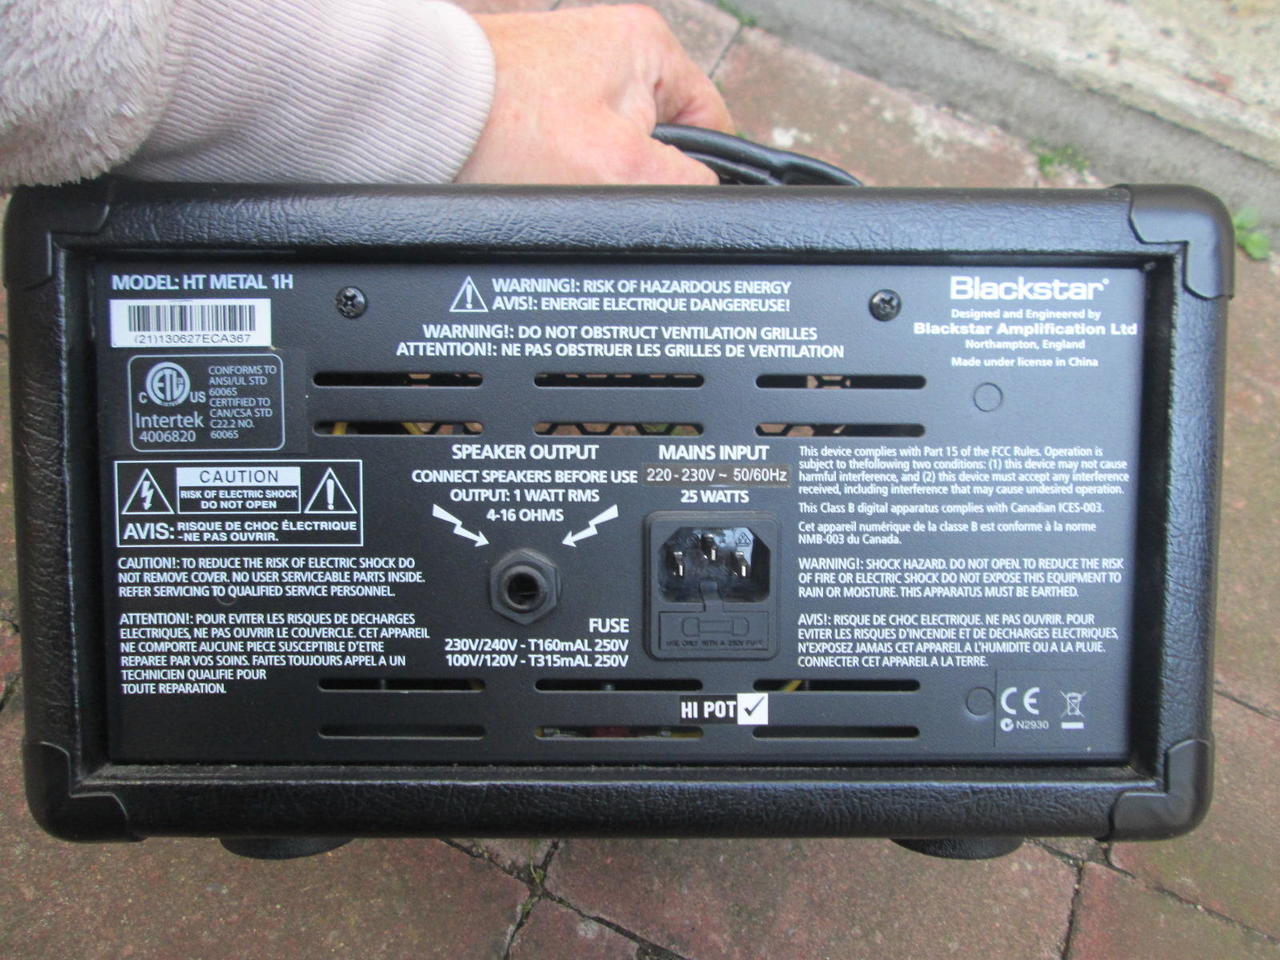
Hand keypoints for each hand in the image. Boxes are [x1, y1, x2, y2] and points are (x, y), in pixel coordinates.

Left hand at [456, 5, 732, 184]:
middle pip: (656, 142)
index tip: (657, 200)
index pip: (710, 127)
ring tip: (551, 178)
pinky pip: (566, 146)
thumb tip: (707, 200)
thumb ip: (683, 186)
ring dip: (588, 174)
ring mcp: (569, 67)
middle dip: (630, 175)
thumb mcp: (619, 170)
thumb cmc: (505, 128)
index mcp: (652, 45)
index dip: (694, 176)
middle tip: (591, 187)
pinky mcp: (531, 91)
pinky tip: (529, 172)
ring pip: (608, 150)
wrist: (414, 117)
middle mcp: (612, 45)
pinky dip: (552, 166)